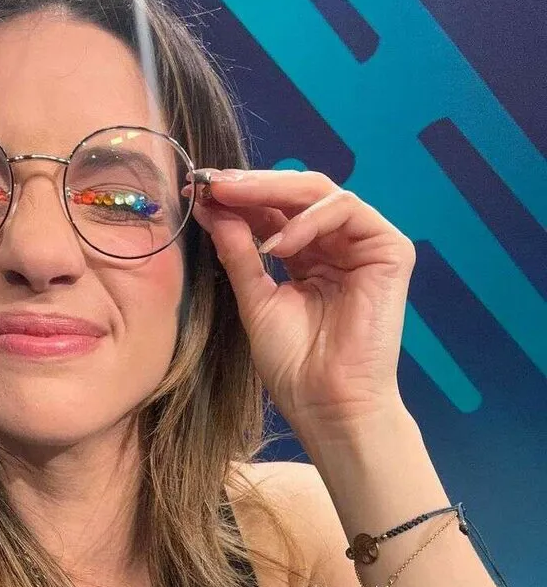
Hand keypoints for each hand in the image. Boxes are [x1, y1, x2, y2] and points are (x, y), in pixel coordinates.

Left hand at [182, 168, 415, 432]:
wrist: (326, 403)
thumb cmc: (293, 364)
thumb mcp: (255, 300)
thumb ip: (238, 253)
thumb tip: (210, 209)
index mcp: (306, 256)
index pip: (272, 212)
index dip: (237, 198)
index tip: (197, 191)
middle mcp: (336, 245)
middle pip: (295, 194)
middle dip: (250, 185)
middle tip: (210, 183)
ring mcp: (364, 245)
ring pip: (319, 192)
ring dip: (271, 192)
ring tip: (232, 201)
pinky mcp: (389, 250)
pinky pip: (345, 211)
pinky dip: (308, 220)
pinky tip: (276, 244)